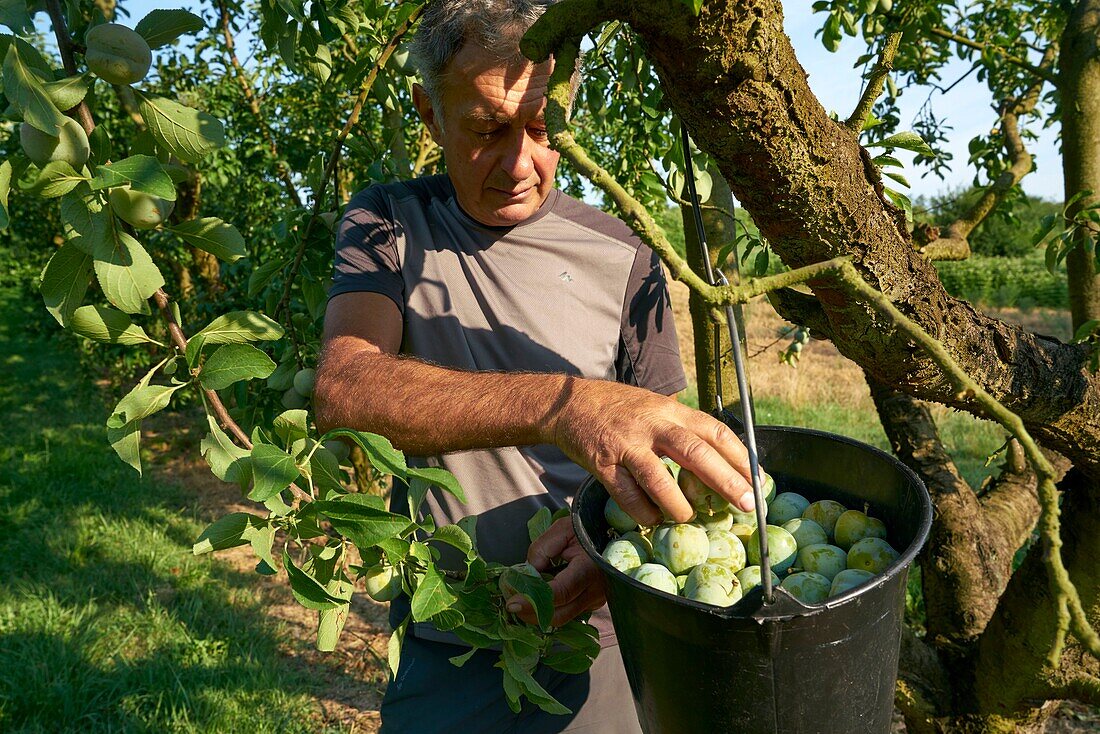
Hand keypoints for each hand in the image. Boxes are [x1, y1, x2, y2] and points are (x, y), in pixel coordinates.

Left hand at [508, 518, 605, 626]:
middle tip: (511, 602)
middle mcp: (596, 590)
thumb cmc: (587, 528)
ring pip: (562, 617)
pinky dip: (550, 608)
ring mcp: (597, 600)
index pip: (561, 593)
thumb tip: (527, 576)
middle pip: (559, 614)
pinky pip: (568, 611)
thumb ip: (541, 551)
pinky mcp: (593, 603)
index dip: (534, 601)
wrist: (613, 533)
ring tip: (522, 598)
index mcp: (591, 568)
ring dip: (538, 612)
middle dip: (531, 613)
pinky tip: (539, 596)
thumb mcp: (562, 529)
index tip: (512, 603)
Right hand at [549, 377, 755, 525]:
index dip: (740, 456)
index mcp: (671, 411)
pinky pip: (627, 495)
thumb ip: (682, 428)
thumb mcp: (656, 407)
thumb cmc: (619, 409)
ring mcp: (626, 445)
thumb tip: (721, 461)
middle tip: (746, 504)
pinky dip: (644, 513)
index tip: (758, 479)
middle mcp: (652, 425)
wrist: (569, 403)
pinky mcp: (602, 464)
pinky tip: (653, 519)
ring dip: (679, 505)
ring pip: (660, 480)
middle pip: (695, 454)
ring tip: (689, 517)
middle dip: (725, 481)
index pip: (715, 431)